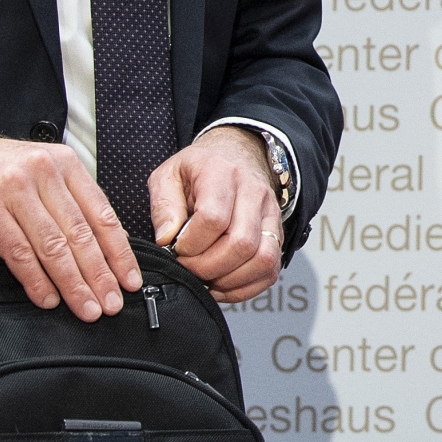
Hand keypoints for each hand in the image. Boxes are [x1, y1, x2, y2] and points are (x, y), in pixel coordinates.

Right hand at [0, 132, 141, 320]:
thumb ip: (66, 201)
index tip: (129, 280)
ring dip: (73, 283)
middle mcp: (43, 171)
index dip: (118, 251)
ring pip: (53, 245)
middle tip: (112, 304)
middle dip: (100, 274)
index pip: (101, 213)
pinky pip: (18, 251)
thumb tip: (100, 249)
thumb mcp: (38, 174)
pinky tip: (47, 299)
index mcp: (64, 164)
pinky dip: (35, 279)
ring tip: (86, 308)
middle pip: (80, 233)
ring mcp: (14, 188)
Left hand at [149, 127, 283, 302]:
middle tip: (189, 266)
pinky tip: (223, 282)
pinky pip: (271, 270)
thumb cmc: (200, 169)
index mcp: (221, 173)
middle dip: (208, 267)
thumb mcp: (168, 176)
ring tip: (207, 277)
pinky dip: (245, 286)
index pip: (213, 218)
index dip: (191, 244)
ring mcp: (270, 214)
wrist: (235, 155)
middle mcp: (253, 192)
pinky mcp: (278, 234)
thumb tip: (167, 240)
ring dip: (230, 279)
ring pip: (262, 259)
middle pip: (241, 243)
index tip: (177, 248)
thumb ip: (163, 207)